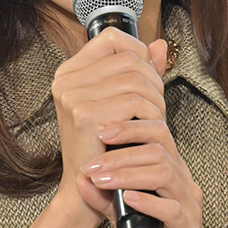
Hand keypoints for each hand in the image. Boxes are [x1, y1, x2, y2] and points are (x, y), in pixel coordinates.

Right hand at [50, 28, 169, 226]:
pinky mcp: (84, 115)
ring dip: (155, 100)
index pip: (112, 38)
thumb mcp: (123, 101)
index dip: (138, 51)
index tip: (148, 75)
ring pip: (135, 79)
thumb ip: (141, 70)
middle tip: (155, 106)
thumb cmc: (106, 146)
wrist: (90, 189)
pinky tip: (148, 129)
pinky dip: (151, 115)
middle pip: (128, 57)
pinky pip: (134, 102)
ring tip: (153, 119)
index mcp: (70, 72)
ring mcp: (72, 96)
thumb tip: (161, 44)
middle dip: (153, 80)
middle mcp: (65, 80)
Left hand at [74, 87, 206, 227]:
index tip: (102, 133)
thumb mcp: (122, 213)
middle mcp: (184, 182)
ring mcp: (189, 204)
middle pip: (158, 150)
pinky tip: (128, 199)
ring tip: (103, 180)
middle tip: (93, 163)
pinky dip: (148, 201)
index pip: (157, 133)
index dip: (130, 128)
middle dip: (121, 153)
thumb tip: (81, 179)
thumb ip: (104, 197)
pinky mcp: (188, 227)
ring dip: (128, 174)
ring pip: (164, 174)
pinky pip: (171, 209)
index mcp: (173, 170)